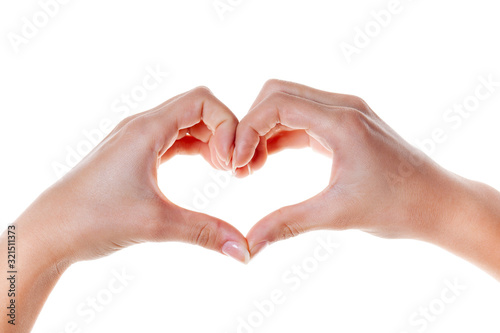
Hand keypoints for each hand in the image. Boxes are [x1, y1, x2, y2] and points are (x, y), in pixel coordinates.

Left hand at [1, 87, 251, 331]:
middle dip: (224, 131)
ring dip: (211, 139)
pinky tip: (207, 167)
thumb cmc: (92, 219)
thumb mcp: (156, 224)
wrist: (51, 231)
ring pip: (186, 123)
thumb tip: (244, 251)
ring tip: (224, 169)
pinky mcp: (135, 153)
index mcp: (146, 129)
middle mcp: (141, 125)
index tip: (232, 161)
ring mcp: (137, 138)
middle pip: (197, 108)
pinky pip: (174, 138)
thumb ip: (205, 232)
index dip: (227, 124)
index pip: (202, 100)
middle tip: (233, 167)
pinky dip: (196, 147)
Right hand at [232, 80, 499, 280]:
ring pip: (287, 104)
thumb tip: (248, 244)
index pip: (278, 103)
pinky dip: (279, 135)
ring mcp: (344, 113)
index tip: (236, 162)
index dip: (248, 129)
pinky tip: (267, 161)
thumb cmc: (398, 207)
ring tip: (250, 167)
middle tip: (239, 163)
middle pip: (278, 94)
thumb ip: (287, 224)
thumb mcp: (337, 216)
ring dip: (263, 130)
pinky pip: (301, 119)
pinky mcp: (343, 125)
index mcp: (342, 121)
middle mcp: (343, 107)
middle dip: (251, 125)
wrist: (438, 203)